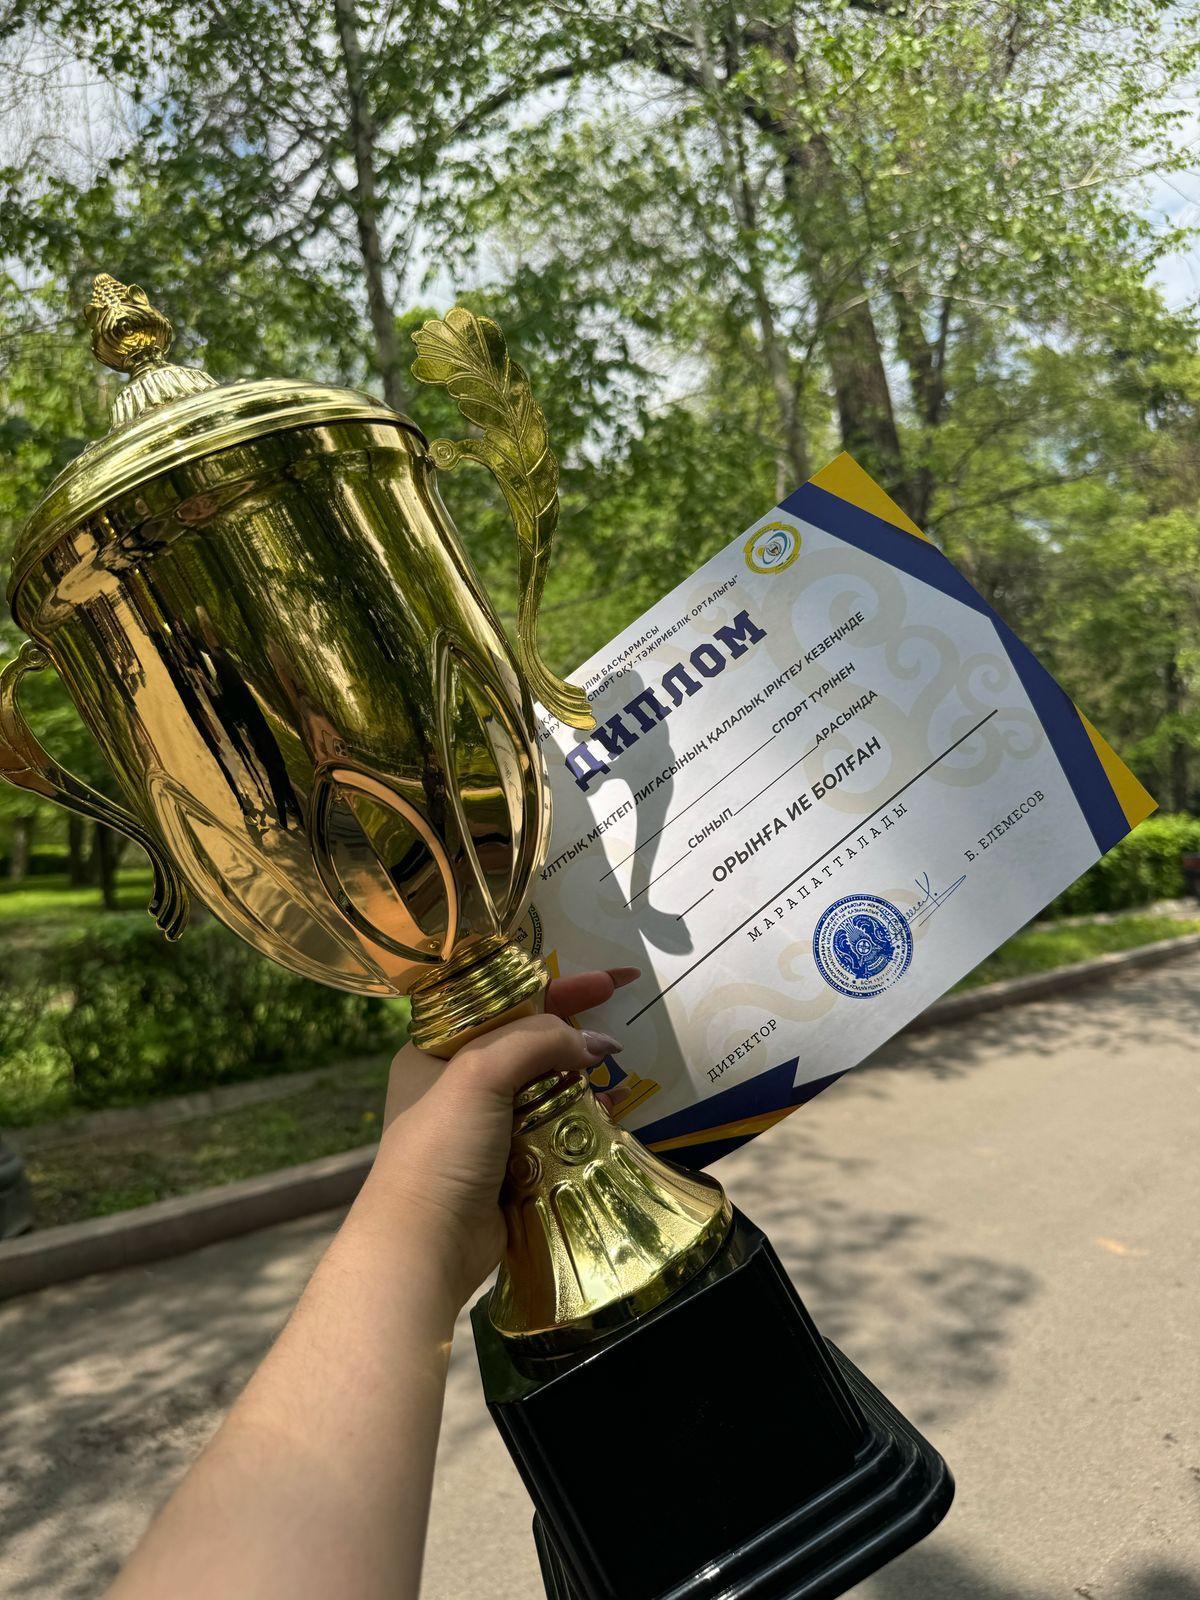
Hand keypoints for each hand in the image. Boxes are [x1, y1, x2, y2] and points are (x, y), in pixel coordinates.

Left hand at [364, 968, 638, 1314]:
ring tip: (618, 1075)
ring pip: (547, 1087)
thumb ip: (538, 1041)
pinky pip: (555, 1129)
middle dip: (573, 1032)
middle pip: (527, 1043)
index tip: (603, 980)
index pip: (499, 1002)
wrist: (424, 1246)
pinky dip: (582, 1118)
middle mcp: (458, 1085)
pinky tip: (611, 1114)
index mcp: (436, 1052)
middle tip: (622, 1020)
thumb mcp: (479, 1073)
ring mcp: (486, 1128)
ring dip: (583, 1079)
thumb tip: (597, 1044)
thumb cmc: (439, 1148)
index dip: (550, 986)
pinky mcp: (510, 1166)